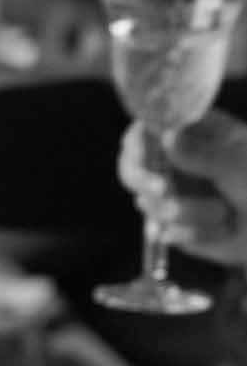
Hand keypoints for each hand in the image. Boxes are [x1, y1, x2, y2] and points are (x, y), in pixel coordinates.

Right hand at [121, 112, 246, 265]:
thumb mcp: (239, 164)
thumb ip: (202, 153)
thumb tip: (166, 137)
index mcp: (190, 136)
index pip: (145, 130)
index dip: (138, 144)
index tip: (147, 158)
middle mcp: (173, 164)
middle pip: (131, 167)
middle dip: (145, 181)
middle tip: (163, 191)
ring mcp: (172, 196)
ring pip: (148, 204)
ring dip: (187, 213)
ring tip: (223, 214)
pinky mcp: (177, 228)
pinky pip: (166, 233)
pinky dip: (196, 234)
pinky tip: (222, 230)